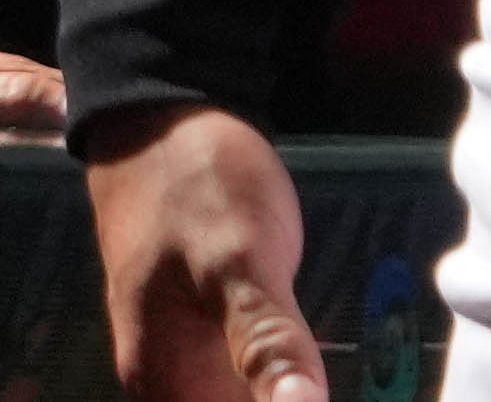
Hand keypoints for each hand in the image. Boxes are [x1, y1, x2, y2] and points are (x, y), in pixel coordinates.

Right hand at [89, 104, 324, 401]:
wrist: (159, 116)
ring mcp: (179, 355)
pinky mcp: (201, 334)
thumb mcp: (240, 255)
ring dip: (283, 394)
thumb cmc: (194, 182)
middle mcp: (161, 378)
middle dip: (284, 399)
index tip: (307, 386)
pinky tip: (310, 375)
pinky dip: (279, 389)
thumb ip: (267, 342)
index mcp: (161, 376)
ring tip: (331, 375)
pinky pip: (243, 387)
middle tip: (318, 368)